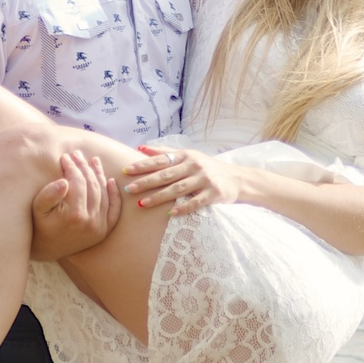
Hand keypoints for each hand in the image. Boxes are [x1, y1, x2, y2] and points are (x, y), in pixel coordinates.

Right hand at [31, 146, 120, 261]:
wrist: (46, 249)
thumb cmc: (39, 225)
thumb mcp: (37, 209)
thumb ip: (48, 195)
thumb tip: (64, 181)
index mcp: (74, 215)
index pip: (78, 182)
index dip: (72, 167)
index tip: (65, 157)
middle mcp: (91, 222)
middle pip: (92, 186)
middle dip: (84, 167)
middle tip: (77, 155)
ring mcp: (99, 228)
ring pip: (103, 194)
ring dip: (98, 175)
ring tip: (92, 161)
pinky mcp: (103, 232)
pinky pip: (114, 210)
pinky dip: (114, 195)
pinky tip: (110, 181)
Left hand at [126, 146, 240, 214]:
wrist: (236, 178)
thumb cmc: (206, 167)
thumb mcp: (189, 155)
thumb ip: (166, 152)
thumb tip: (141, 148)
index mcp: (186, 156)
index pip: (161, 160)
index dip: (143, 165)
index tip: (127, 170)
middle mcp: (194, 166)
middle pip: (166, 175)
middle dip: (146, 182)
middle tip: (129, 189)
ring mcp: (204, 180)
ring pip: (177, 189)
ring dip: (158, 197)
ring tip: (142, 204)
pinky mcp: (213, 194)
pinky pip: (195, 202)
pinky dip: (182, 208)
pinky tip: (170, 214)